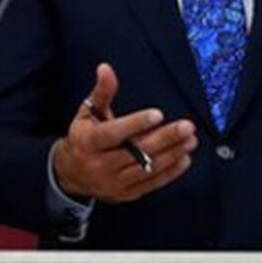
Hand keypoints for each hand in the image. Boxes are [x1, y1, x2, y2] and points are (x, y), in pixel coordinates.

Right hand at [54, 63, 197, 202]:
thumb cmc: (83, 138)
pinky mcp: (125, 193)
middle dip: (165, 138)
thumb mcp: (87, 113)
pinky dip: (170, 172)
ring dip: (172, 154)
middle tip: (186, 126)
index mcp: (88, 142)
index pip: (114, 133)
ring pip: (147, 168)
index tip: (158, 114)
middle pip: (137, 152)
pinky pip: (151, 184)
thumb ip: (101, 92)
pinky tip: (184, 158)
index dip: (136, 124)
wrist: (71, 174)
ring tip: (190, 140)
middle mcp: (100, 164)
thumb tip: (106, 68)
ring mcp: (113, 182)